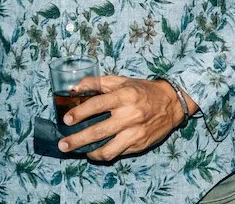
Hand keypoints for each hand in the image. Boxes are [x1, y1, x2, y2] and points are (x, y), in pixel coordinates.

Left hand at [57, 76, 185, 160]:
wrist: (171, 103)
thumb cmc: (143, 90)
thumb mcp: (121, 81)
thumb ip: (97, 83)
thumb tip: (74, 87)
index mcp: (124, 96)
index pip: (97, 105)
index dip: (79, 113)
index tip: (66, 120)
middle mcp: (130, 116)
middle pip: (98, 131)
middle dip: (77, 140)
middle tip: (63, 145)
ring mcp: (135, 133)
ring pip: (109, 149)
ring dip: (90, 152)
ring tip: (80, 152)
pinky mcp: (140, 145)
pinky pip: (118, 153)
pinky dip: (104, 154)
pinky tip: (95, 152)